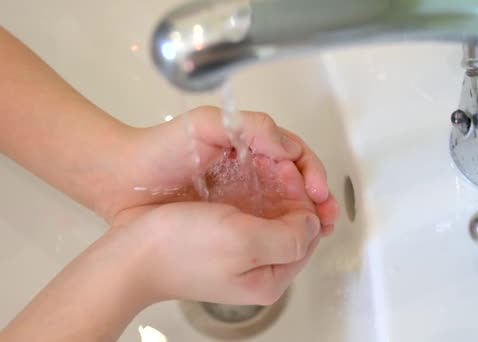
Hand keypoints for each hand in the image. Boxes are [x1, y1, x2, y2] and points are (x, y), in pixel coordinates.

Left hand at [105, 106, 337, 233]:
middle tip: (325, 217)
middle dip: (318, 201)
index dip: (312, 174)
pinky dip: (282, 235)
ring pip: (287, 209)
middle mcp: (254, 172)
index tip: (316, 192)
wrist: (122, 181)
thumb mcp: (206, 123)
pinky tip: (289, 243)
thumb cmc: (160, 148)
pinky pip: (265, 229)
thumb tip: (288, 151)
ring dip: (306, 220)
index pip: (296, 158)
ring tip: (317, 232)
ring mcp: (244, 199)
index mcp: (254, 147)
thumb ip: (252, 127)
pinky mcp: (231, 222)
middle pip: (299, 186)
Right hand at [123, 157, 321, 303]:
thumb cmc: (180, 248)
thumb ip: (290, 236)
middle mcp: (260, 269)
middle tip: (281, 167)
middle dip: (294, 193)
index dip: (309, 204)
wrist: (130, 252)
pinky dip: (257, 192)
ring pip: (275, 215)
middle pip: (294, 225)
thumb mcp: (246, 243)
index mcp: (271, 278)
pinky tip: (250, 175)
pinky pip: (253, 213)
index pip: (310, 236)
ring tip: (268, 166)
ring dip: (277, 189)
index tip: (296, 178)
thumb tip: (313, 223)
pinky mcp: (224, 240)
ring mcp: (241, 254)